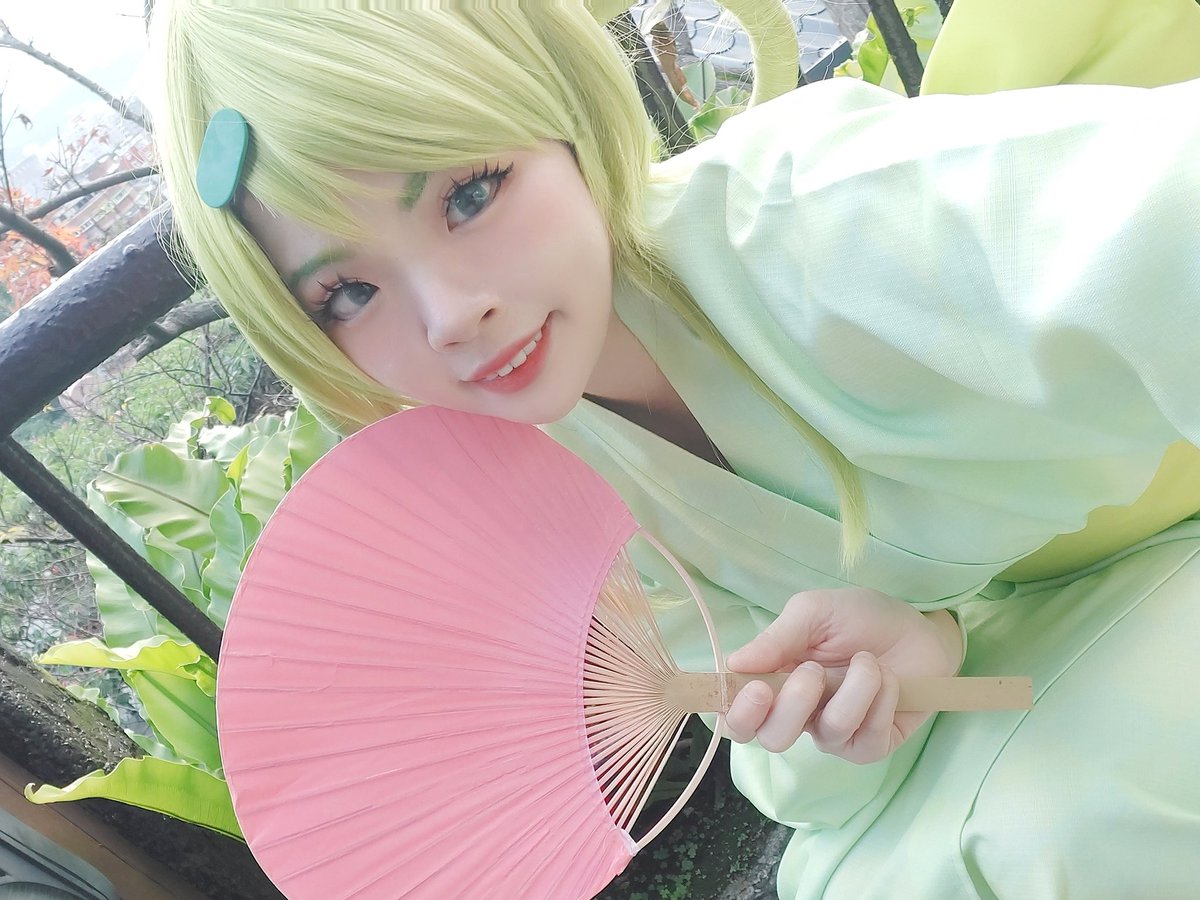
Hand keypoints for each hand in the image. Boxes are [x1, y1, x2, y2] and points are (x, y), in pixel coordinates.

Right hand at [723, 588, 961, 764]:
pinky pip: (865, 739)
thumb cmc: (860, 618)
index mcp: (774, 683)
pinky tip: (889, 681)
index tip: (757, 689)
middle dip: (792, 707)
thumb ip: (775, 639)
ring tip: (868, 662)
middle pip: (772, 739)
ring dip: (852, 692)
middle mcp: (799, 715)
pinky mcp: (872, 745)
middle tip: (812, 673)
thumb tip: (733, 664)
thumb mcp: (814, 613)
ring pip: (826, 736)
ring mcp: (836, 734)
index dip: (738, 713)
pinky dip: (879, 703)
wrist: (919, 628)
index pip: (739, 717)